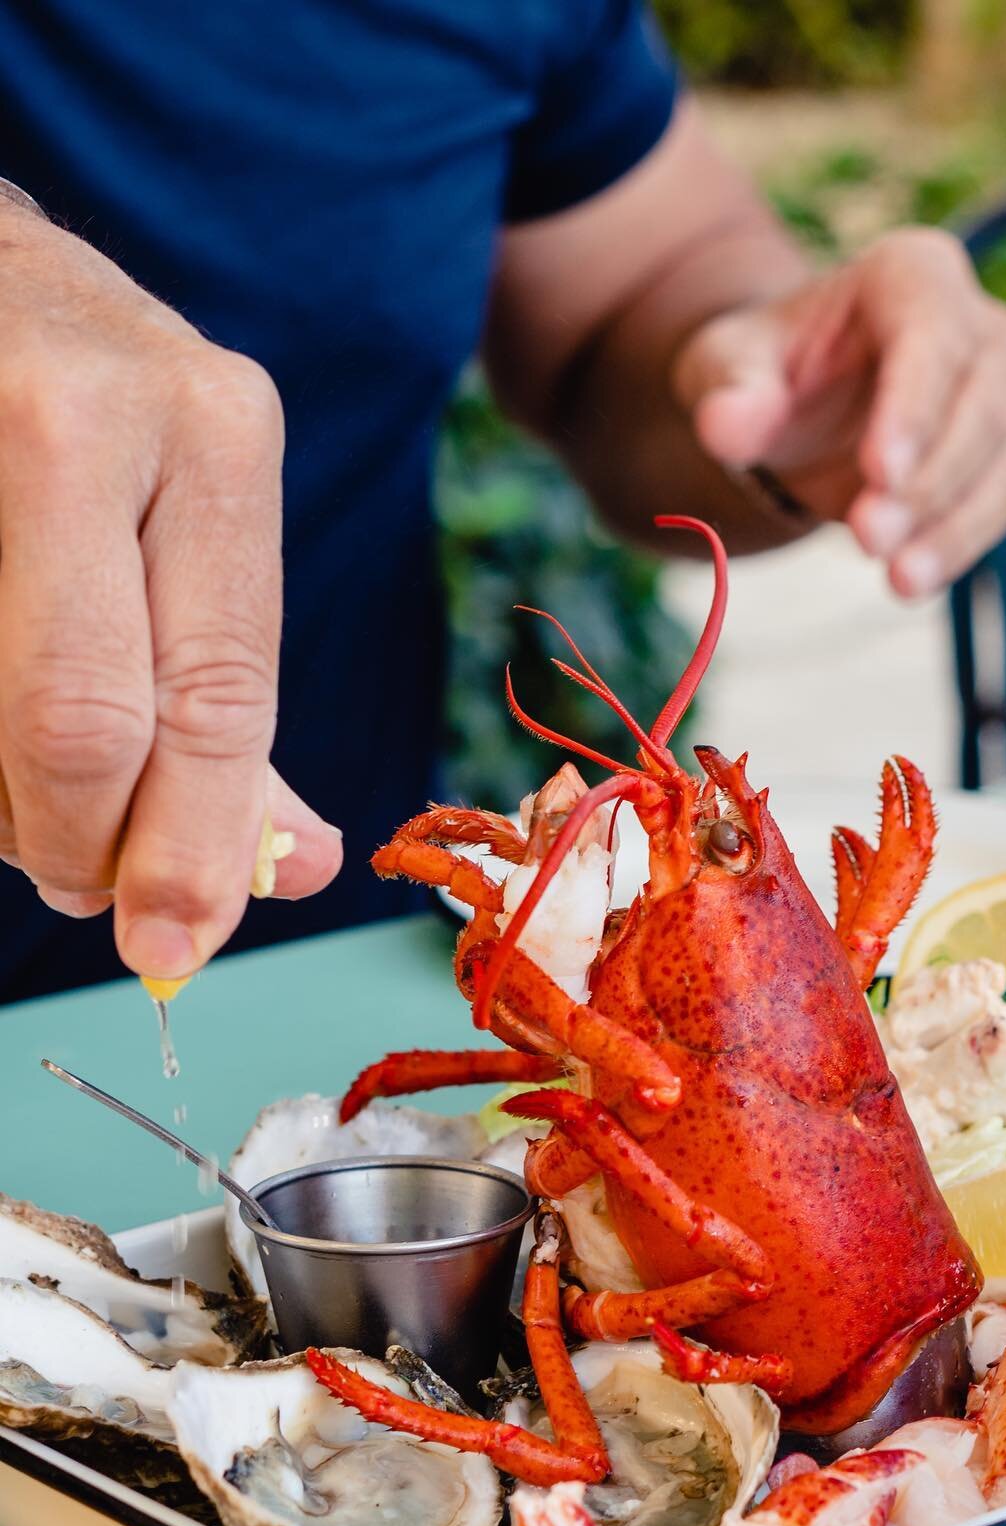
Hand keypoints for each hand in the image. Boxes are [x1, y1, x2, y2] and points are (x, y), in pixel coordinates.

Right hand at [0, 206, 340, 976]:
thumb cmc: (114, 428)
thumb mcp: (205, 529)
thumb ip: (236, 708)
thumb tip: (291, 870)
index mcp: (218, 433)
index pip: (217, 692)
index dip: (192, 846)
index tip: (175, 946)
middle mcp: (96, 414)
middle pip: (87, 714)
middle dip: (86, 844)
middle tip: (88, 891)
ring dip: (13, 808)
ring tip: (36, 805)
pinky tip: (1, 753)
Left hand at [673, 228, 1005, 596]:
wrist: (793, 405)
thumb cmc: (766, 369)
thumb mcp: (727, 366)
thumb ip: (729, 389)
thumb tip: (726, 426)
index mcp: (914, 273)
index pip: (933, 335)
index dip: (914, 408)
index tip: (880, 474)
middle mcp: (978, 324)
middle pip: (982, 402)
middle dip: (930, 480)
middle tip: (870, 538)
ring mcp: (1002, 390)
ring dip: (954, 525)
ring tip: (897, 578)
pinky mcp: (1005, 453)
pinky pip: (1003, 503)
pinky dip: (962, 545)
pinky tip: (913, 580)